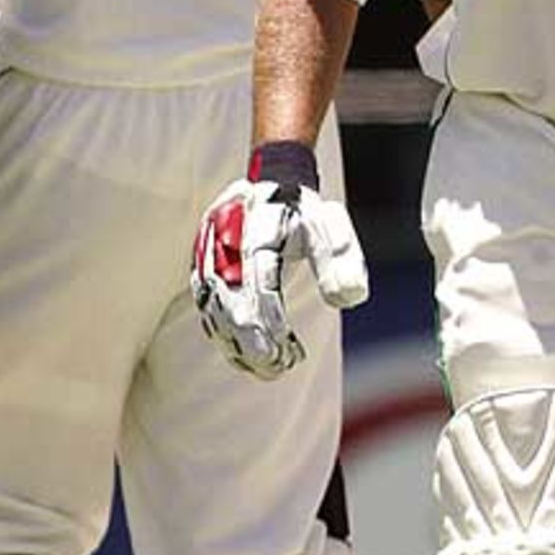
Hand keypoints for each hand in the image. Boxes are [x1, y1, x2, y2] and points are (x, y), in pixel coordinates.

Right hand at [191, 175, 367, 379]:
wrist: (274, 184)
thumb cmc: (305, 210)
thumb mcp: (330, 227)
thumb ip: (339, 261)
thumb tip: (348, 300)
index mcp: (258, 232)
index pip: (259, 282)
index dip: (269, 318)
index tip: (287, 347)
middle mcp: (227, 247)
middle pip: (231, 304)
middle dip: (253, 342)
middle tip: (279, 366)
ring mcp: (212, 260)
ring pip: (216, 313)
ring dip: (239, 347)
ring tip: (270, 369)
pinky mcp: (207, 273)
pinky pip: (211, 313)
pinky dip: (227, 339)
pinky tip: (249, 361)